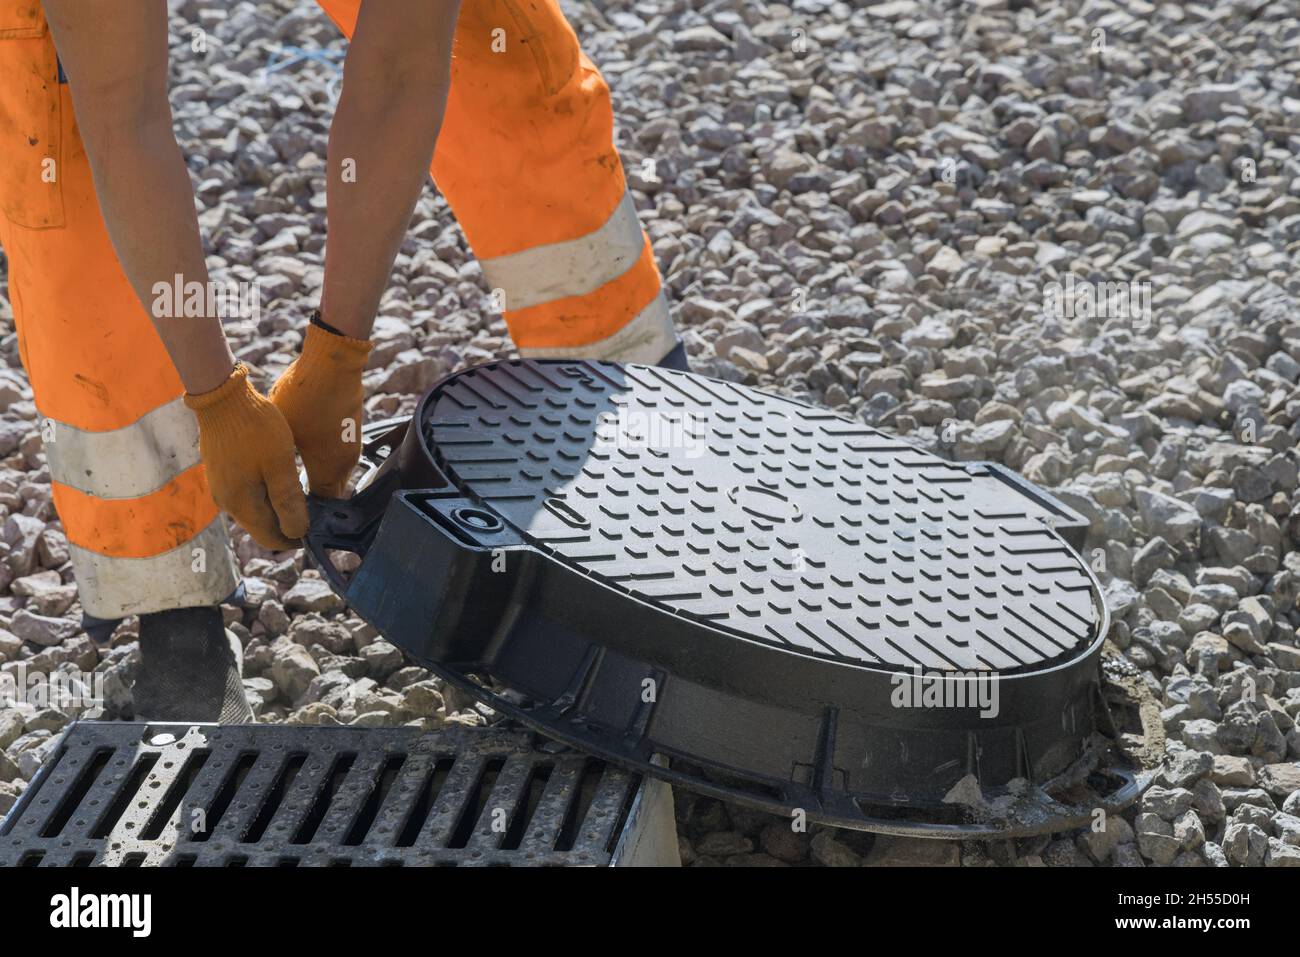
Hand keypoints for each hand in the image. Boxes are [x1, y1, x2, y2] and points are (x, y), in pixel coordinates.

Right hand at [184, 363, 308, 549]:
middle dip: (286, 522)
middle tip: (312, 509)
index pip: (271, 539)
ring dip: (276, 506)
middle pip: (262, 525)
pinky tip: (279, 476)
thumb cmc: (254, 428)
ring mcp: (220, 486)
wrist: (222, 396)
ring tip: (299, 492)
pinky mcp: (220, 471)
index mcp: (241, 504)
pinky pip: (246, 492)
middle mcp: (226, 501)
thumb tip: (297, 532)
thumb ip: (288, 501)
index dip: (295, 538)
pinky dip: (264, 491)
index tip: (315, 529)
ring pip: (254, 508)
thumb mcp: (280, 465)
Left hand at [269, 322, 372, 497]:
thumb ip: (280, 462)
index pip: (318, 506)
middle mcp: (345, 463)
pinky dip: (323, 460)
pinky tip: (306, 450)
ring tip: (294, 476)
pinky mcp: (353, 432)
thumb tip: (269, 481)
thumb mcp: (282, 434)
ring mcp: (352, 447)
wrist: (333, 363)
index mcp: (327, 469)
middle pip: (328, 493)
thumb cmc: (303, 396)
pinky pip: (338, 456)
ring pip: (334, 474)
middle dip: (310, 500)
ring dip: (317, 478)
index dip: (302, 514)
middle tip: (287, 499)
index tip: (285, 516)